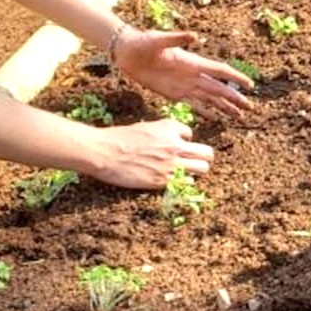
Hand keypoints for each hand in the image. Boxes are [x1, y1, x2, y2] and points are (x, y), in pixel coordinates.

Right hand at [86, 119, 213, 188]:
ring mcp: (172, 163)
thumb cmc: (118, 138)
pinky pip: (185, 182)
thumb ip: (162, 133)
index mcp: (169, 127)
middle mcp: (175, 145)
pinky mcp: (164, 180)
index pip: (189, 134)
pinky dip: (180, 182)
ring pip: (203, 168)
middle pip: (207, 153)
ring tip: (186, 172)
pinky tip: (169, 180)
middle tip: (193, 160)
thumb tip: (171, 141)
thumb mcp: (145, 127)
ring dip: (196, 170)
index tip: (172, 145)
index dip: (182, 140)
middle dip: (202, 156)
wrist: (103, 152)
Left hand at [113, 27, 252, 118]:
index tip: (249, 85)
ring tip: (238, 116)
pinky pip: (194, 105)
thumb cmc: (141, 42)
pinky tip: (215, 119)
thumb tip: (195, 36)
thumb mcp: (157, 39)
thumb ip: (175, 38)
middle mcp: (192, 74)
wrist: (125, 52)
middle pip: (219, 88)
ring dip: (224, 107)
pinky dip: (206, 112)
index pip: (219, 71)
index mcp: (192, 62)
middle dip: (234, 98)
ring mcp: (184, 85)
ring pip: (210, 98)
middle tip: (249, 107)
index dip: (235, 78)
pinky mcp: (174, 94)